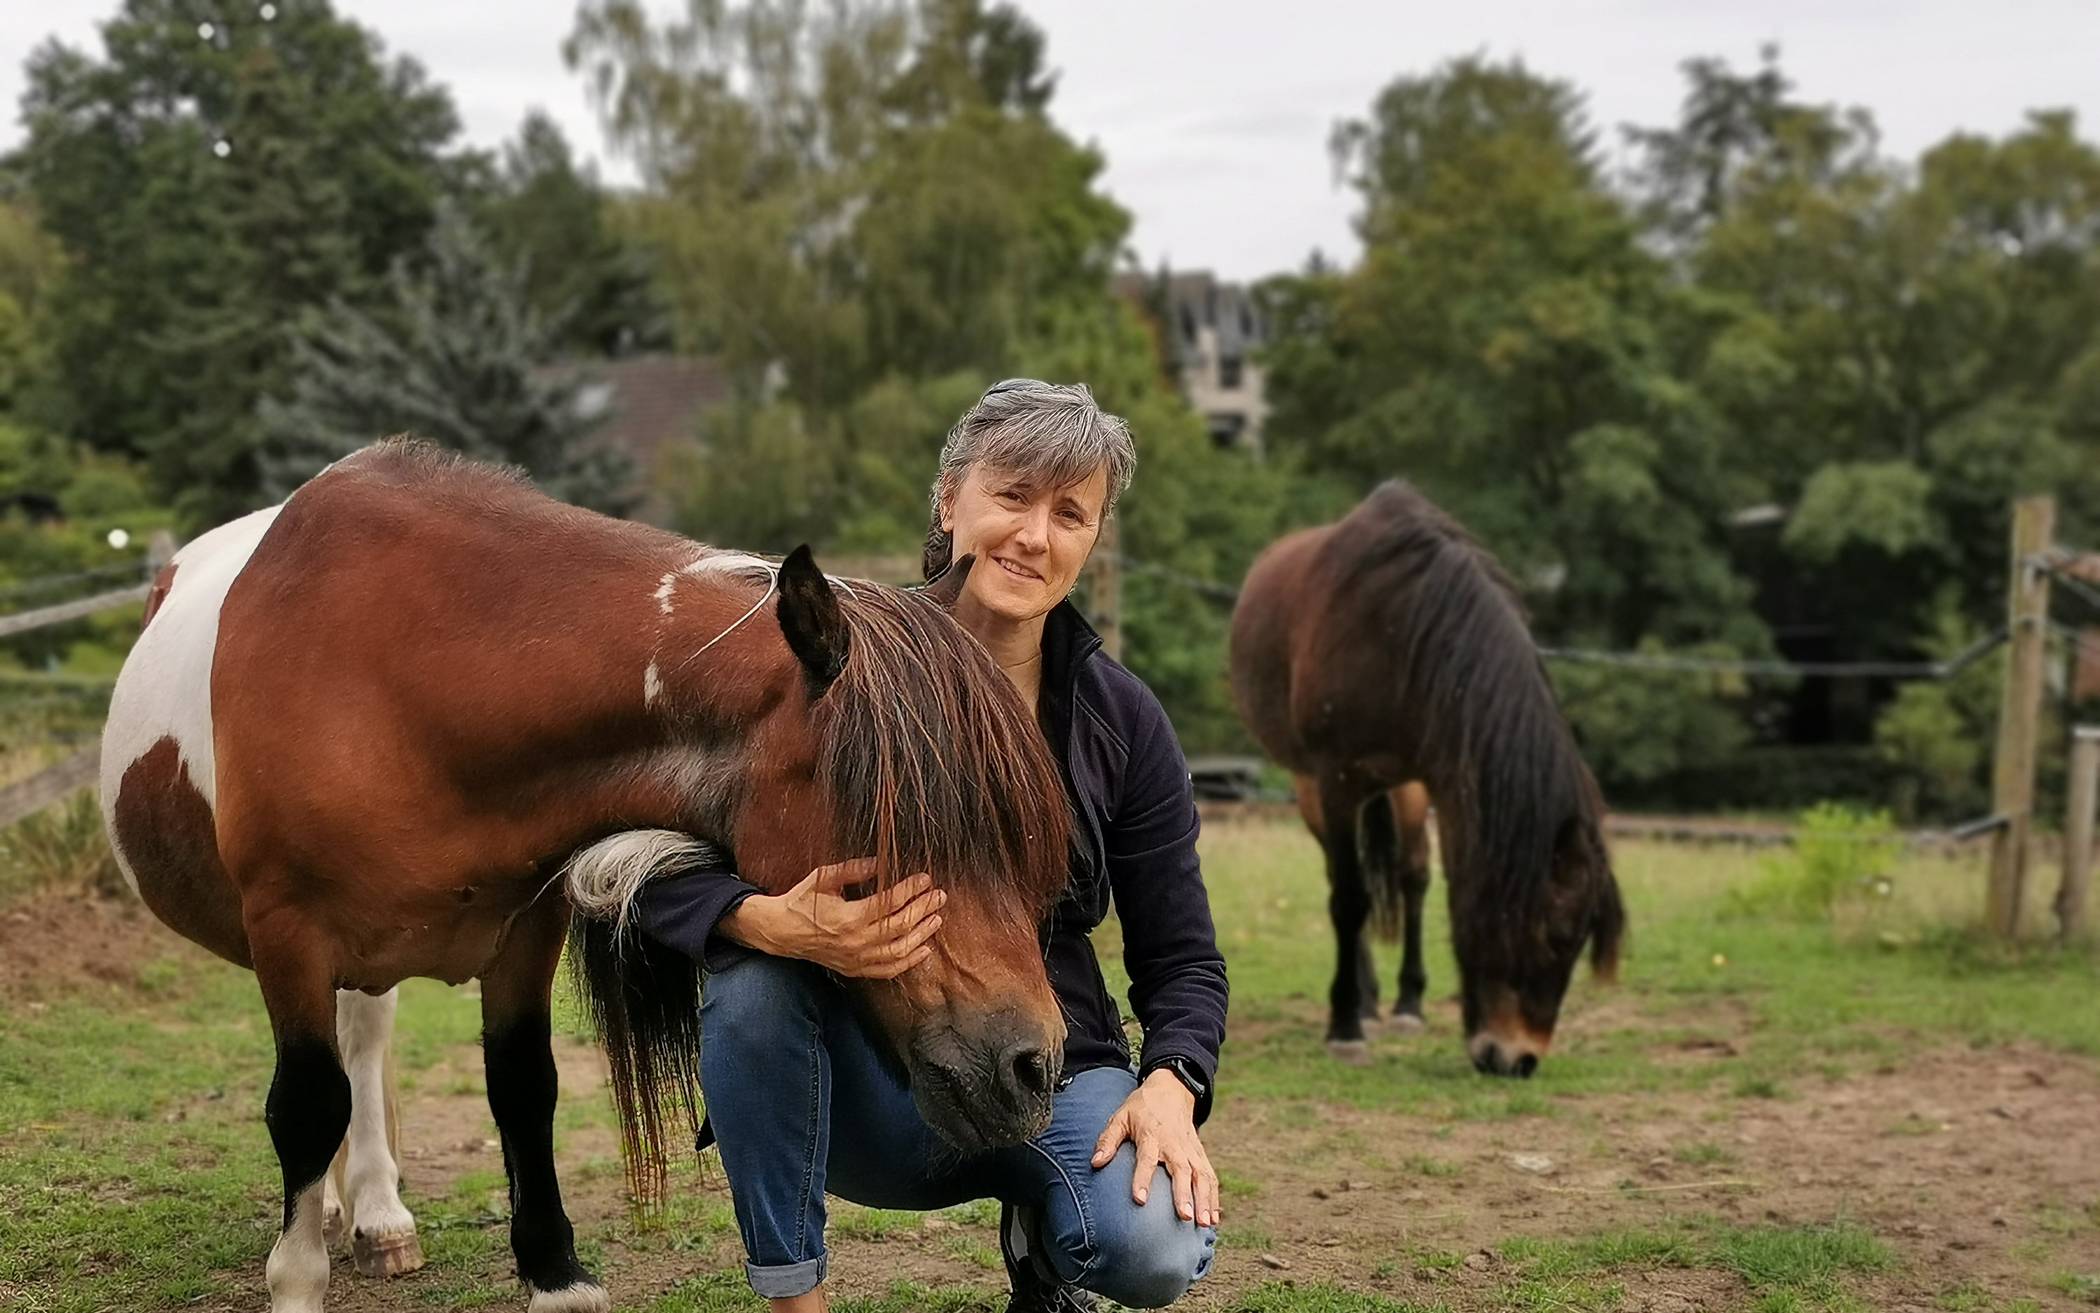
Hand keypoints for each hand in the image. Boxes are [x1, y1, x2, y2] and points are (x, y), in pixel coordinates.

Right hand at [721, 859, 944, 978]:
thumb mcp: (824, 878)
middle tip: (939, 895)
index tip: (924, 879)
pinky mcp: (855, 969)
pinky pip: (888, 970)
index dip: (910, 890)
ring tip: (937, 918)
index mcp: (848, 917)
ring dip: (922, 934)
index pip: (890, 903)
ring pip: (899, 951)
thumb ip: (853, 870)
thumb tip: (880, 862)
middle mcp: (856, 942)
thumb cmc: (802, 901)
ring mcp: (856, 959)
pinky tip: (924, 949)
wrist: (781, 931)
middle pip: (900, 926)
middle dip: (923, 909)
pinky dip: (909, 962)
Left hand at [1090, 1069, 1219, 1227]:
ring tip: (1205, 1224)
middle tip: (1185, 1217)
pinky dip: (1214, 1197)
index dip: (1142, 1179)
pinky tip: (1214, 1218)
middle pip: (1181, 1170)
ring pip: (1201, 1176)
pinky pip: (1210, 1176)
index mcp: (1152, 1135)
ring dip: (1205, 1200)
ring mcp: (1190, 1150)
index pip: (1146, 1159)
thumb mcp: (1120, 1117)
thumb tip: (1096, 1163)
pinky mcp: (1200, 1154)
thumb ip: (1108, 1140)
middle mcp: (1174, 1144)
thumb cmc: (1141, 1108)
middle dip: (1184, 1194)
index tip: (1140, 1199)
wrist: (1171, 1091)